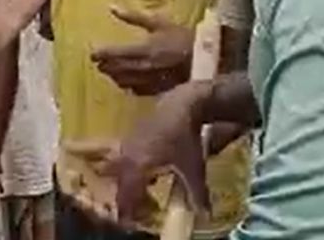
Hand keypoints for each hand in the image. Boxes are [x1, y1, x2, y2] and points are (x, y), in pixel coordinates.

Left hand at [92, 7, 193, 95]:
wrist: (205, 60)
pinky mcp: (156, 90)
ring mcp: (149, 81)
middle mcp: (142, 68)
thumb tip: (112, 8)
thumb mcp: (159, 22)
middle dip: (105, 65)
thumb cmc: (182, 37)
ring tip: (110, 70)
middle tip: (99, 61)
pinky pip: (135, 90)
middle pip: (114, 69)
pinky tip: (127, 80)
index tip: (92, 53)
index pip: (113, 53)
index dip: (100, 53)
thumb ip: (134, 16)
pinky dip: (127, 85)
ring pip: (122, 81)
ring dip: (113, 75)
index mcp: (142, 49)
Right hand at [99, 80, 214, 224]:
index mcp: (138, 166)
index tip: (130, 220)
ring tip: (141, 190)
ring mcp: (128, 142)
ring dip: (128, 181)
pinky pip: (125, 156)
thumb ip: (197, 194)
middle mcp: (127, 155)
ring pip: (119, 168)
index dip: (127, 209)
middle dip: (125, 196)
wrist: (182, 103)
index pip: (125, 194)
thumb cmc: (186, 137)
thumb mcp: (193, 168)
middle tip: (136, 207)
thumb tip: (204, 215)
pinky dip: (131, 167)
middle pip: (119, 182)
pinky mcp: (132, 133)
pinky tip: (147, 170)